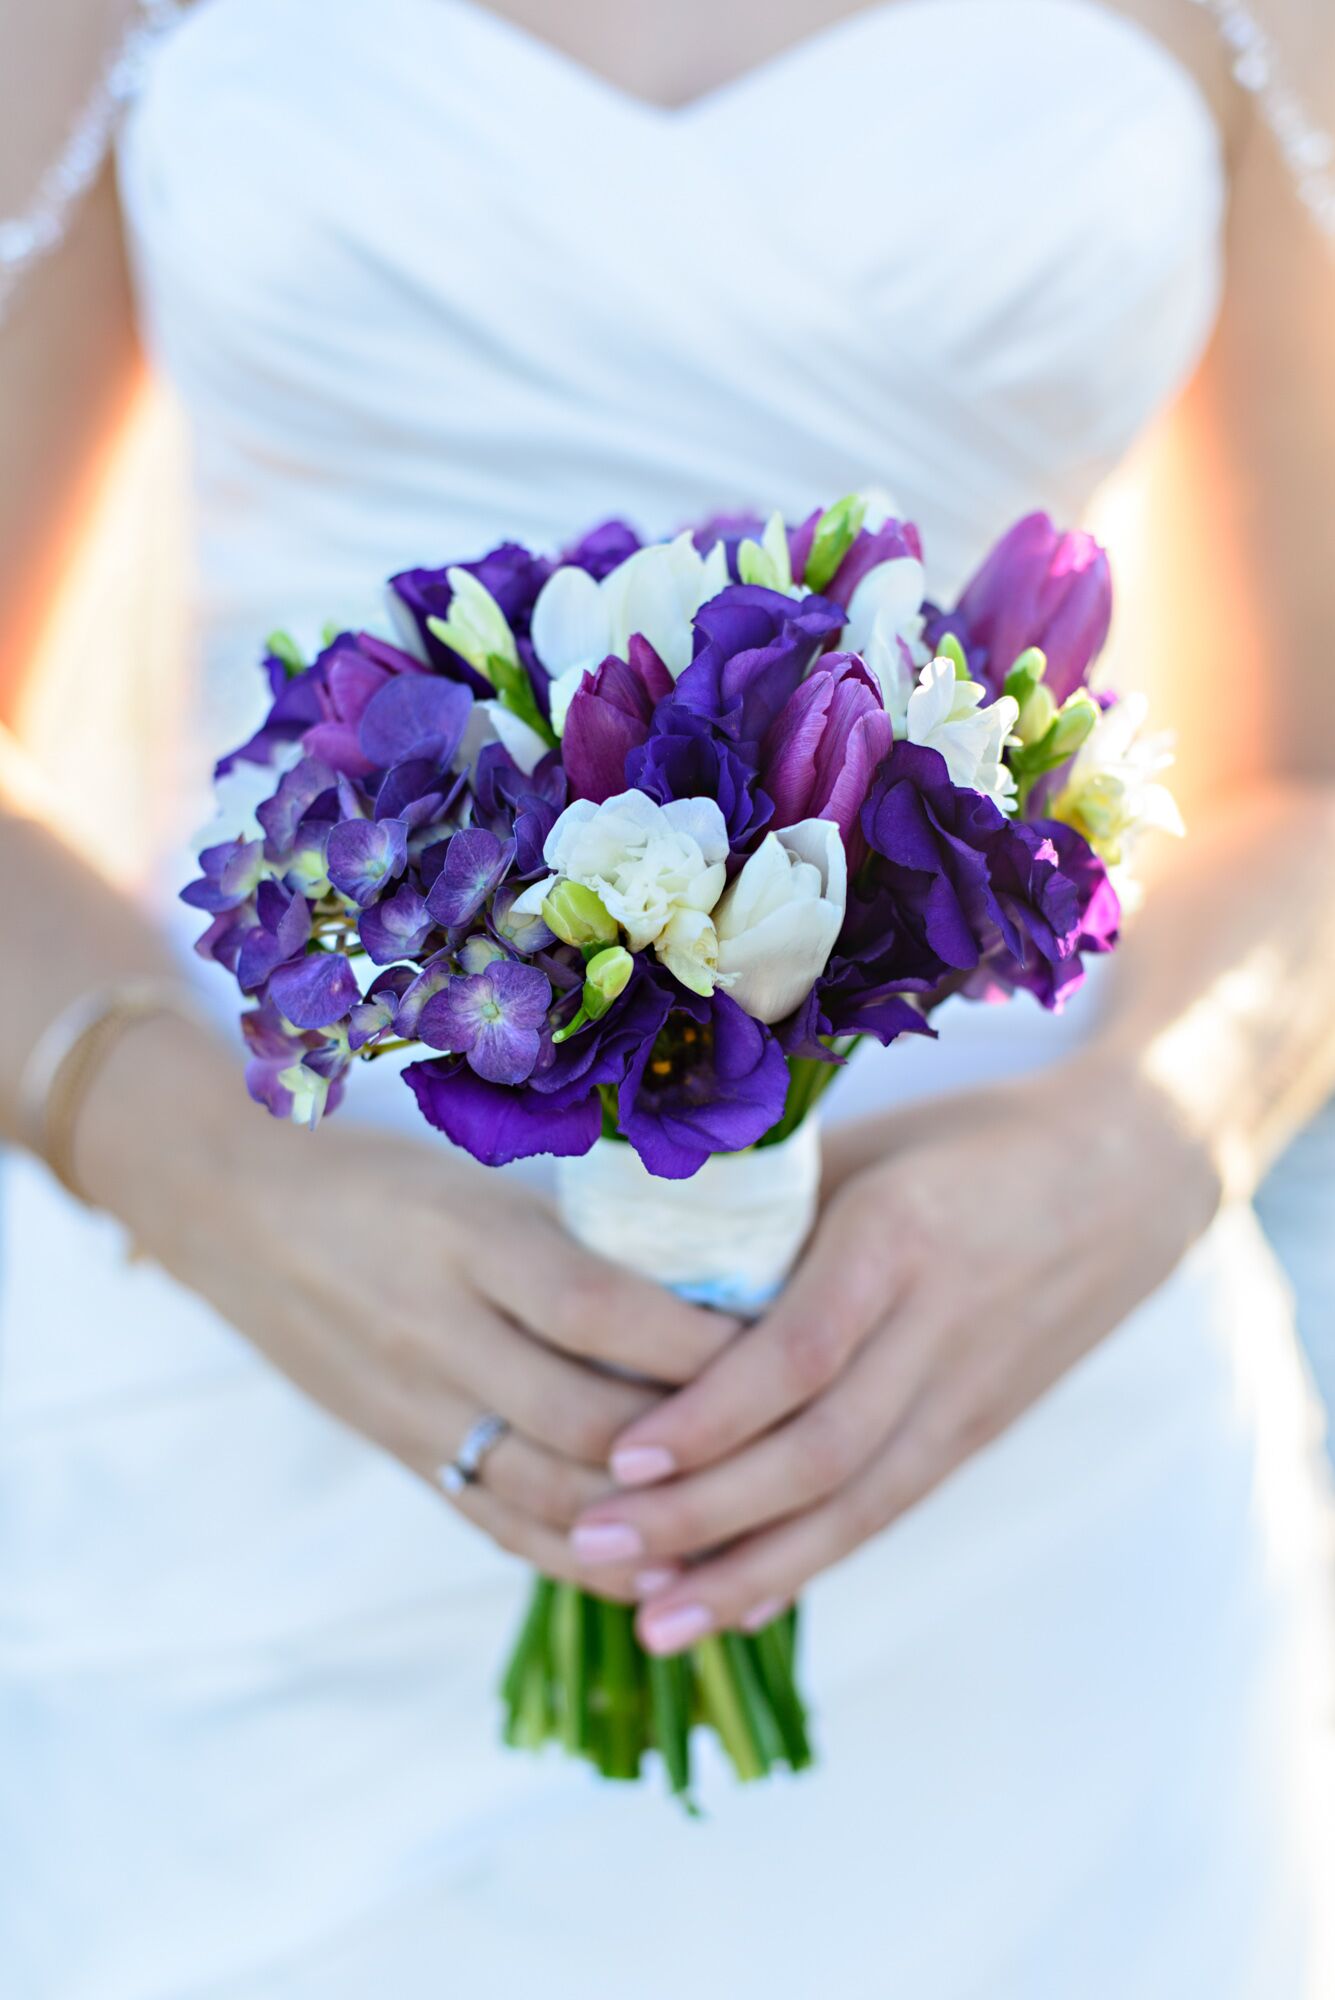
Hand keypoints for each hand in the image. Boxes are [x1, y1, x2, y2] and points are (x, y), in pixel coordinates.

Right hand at [77, 1012, 733, 1597]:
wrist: (229, 1209)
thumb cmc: (377, 1176)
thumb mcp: (477, 1179)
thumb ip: (577, 1240)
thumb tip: (720, 1289)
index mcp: (465, 1238)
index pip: (600, 1308)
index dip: (699, 1343)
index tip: (790, 1340)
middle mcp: (436, 1332)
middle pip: (586, 1421)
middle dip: (698, 1447)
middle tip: (793, 1442)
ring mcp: (412, 1407)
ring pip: (549, 1496)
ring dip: (652, 1525)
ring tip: (748, 1527)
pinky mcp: (401, 1454)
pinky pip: (501, 1526)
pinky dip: (585, 1558)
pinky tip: (658, 1569)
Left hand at [568, 1052, 1222, 1649]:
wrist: (1129, 1171)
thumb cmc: (969, 1141)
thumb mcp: (867, 1144)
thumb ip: (765, 1207)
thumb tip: (629, 1257)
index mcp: (898, 1238)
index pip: (801, 1351)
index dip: (712, 1413)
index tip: (621, 1455)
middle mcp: (939, 1328)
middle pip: (820, 1450)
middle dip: (704, 1511)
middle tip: (595, 1545)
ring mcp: (968, 1392)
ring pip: (857, 1505)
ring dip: (750, 1571)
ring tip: (654, 1623)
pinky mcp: (979, 1431)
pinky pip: (888, 1509)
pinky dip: (811, 1563)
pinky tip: (737, 1604)